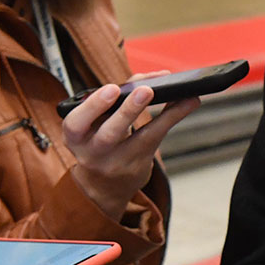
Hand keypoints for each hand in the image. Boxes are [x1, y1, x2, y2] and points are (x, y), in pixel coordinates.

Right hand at [61, 81, 198, 220]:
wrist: (103, 185)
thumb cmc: (97, 142)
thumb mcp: (91, 126)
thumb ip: (109, 103)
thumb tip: (145, 79)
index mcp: (75, 138)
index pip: (76, 124)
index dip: (93, 107)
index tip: (112, 89)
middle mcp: (93, 153)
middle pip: (110, 134)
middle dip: (128, 111)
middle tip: (145, 91)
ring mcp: (118, 163)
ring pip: (140, 139)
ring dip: (162, 116)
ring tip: (176, 95)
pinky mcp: (140, 166)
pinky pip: (159, 138)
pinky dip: (174, 116)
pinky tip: (189, 101)